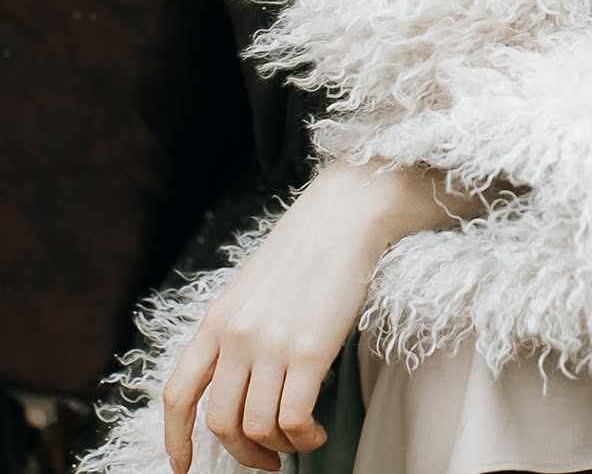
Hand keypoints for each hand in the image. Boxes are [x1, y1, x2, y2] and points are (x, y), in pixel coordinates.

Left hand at [162, 161, 492, 472]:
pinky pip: (294, 420)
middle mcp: (236, 336)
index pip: (178, 394)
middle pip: (220, 422)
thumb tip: (241, 382)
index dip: (175, 441)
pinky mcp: (308, 351)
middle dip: (243, 454)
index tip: (185, 468)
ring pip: (257, 428)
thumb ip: (239, 330)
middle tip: (268, 460)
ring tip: (302, 438)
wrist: (345, 215)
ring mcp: (270, 344)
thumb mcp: (254, 287)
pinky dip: (304, 437)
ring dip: (280, 448)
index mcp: (217, 320)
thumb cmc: (307, 249)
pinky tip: (318, 428)